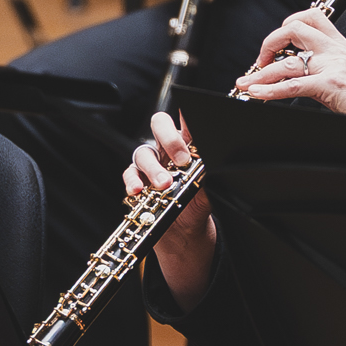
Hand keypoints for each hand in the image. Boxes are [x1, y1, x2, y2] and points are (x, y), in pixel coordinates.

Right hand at [130, 111, 217, 309]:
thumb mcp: (208, 189)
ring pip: (145, 152)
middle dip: (169, 139)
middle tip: (182, 159)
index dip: (187, 114)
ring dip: (154, 169)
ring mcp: (151, 162)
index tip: (193, 117)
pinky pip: (130, 174)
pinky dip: (133, 181)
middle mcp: (167, 148)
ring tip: (165, 185)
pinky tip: (139, 190)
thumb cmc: (198, 203)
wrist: (186, 231)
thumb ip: (209, 175)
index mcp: (188, 143)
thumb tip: (215, 166)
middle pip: (160, 124)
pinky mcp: (138, 179)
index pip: (187, 121)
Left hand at [231, 9, 345, 124]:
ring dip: (261, 73)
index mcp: (341, 44)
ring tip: (245, 84)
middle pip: (294, 29)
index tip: (278, 44)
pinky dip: (270, 90)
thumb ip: (327, 66)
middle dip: (269, 43)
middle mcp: (336, 50)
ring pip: (288, 61)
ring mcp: (333, 66)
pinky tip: (257, 93)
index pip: (312, 15)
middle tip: (259, 62)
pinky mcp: (330, 86)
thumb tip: (300, 71)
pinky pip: (292, 85)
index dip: (288, 23)